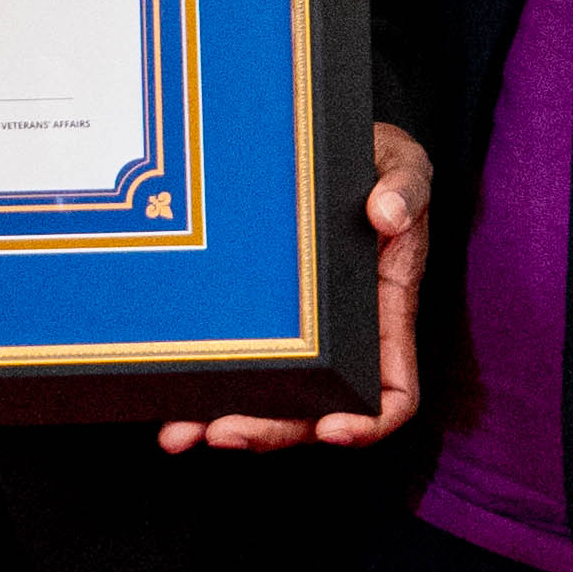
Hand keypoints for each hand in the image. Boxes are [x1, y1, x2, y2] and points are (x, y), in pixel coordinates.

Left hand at [157, 120, 433, 452]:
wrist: (316, 138)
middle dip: (272, 430)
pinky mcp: (254, 314)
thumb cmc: (373, 158)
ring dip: (226, 422)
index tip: (333, 429)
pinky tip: (166, 402)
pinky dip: (201, 387)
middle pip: (313, 410)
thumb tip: (390, 214)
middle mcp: (338, 335)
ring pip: (266, 399)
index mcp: (383, 311)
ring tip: (181, 433)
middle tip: (224, 433)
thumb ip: (407, 186)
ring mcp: (293, 331)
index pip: (392, 391)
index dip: (368, 422)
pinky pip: (232, 362)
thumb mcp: (400, 161)